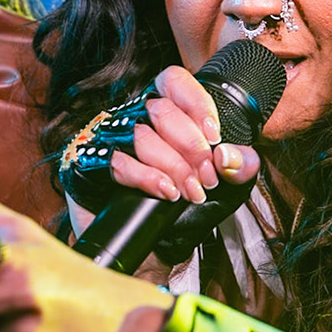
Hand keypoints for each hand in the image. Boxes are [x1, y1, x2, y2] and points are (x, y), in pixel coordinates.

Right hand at [66, 65, 262, 235]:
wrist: (152, 249)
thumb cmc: (184, 208)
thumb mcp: (225, 187)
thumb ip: (239, 166)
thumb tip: (229, 156)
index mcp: (165, 111)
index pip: (174, 82)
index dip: (196, 104)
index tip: (215, 136)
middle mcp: (135, 118)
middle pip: (161, 110)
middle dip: (191, 146)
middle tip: (208, 176)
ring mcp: (110, 139)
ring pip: (141, 135)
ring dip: (174, 166)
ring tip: (192, 190)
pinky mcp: (92, 164)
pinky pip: (119, 163)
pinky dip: (148, 178)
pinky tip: (167, 191)